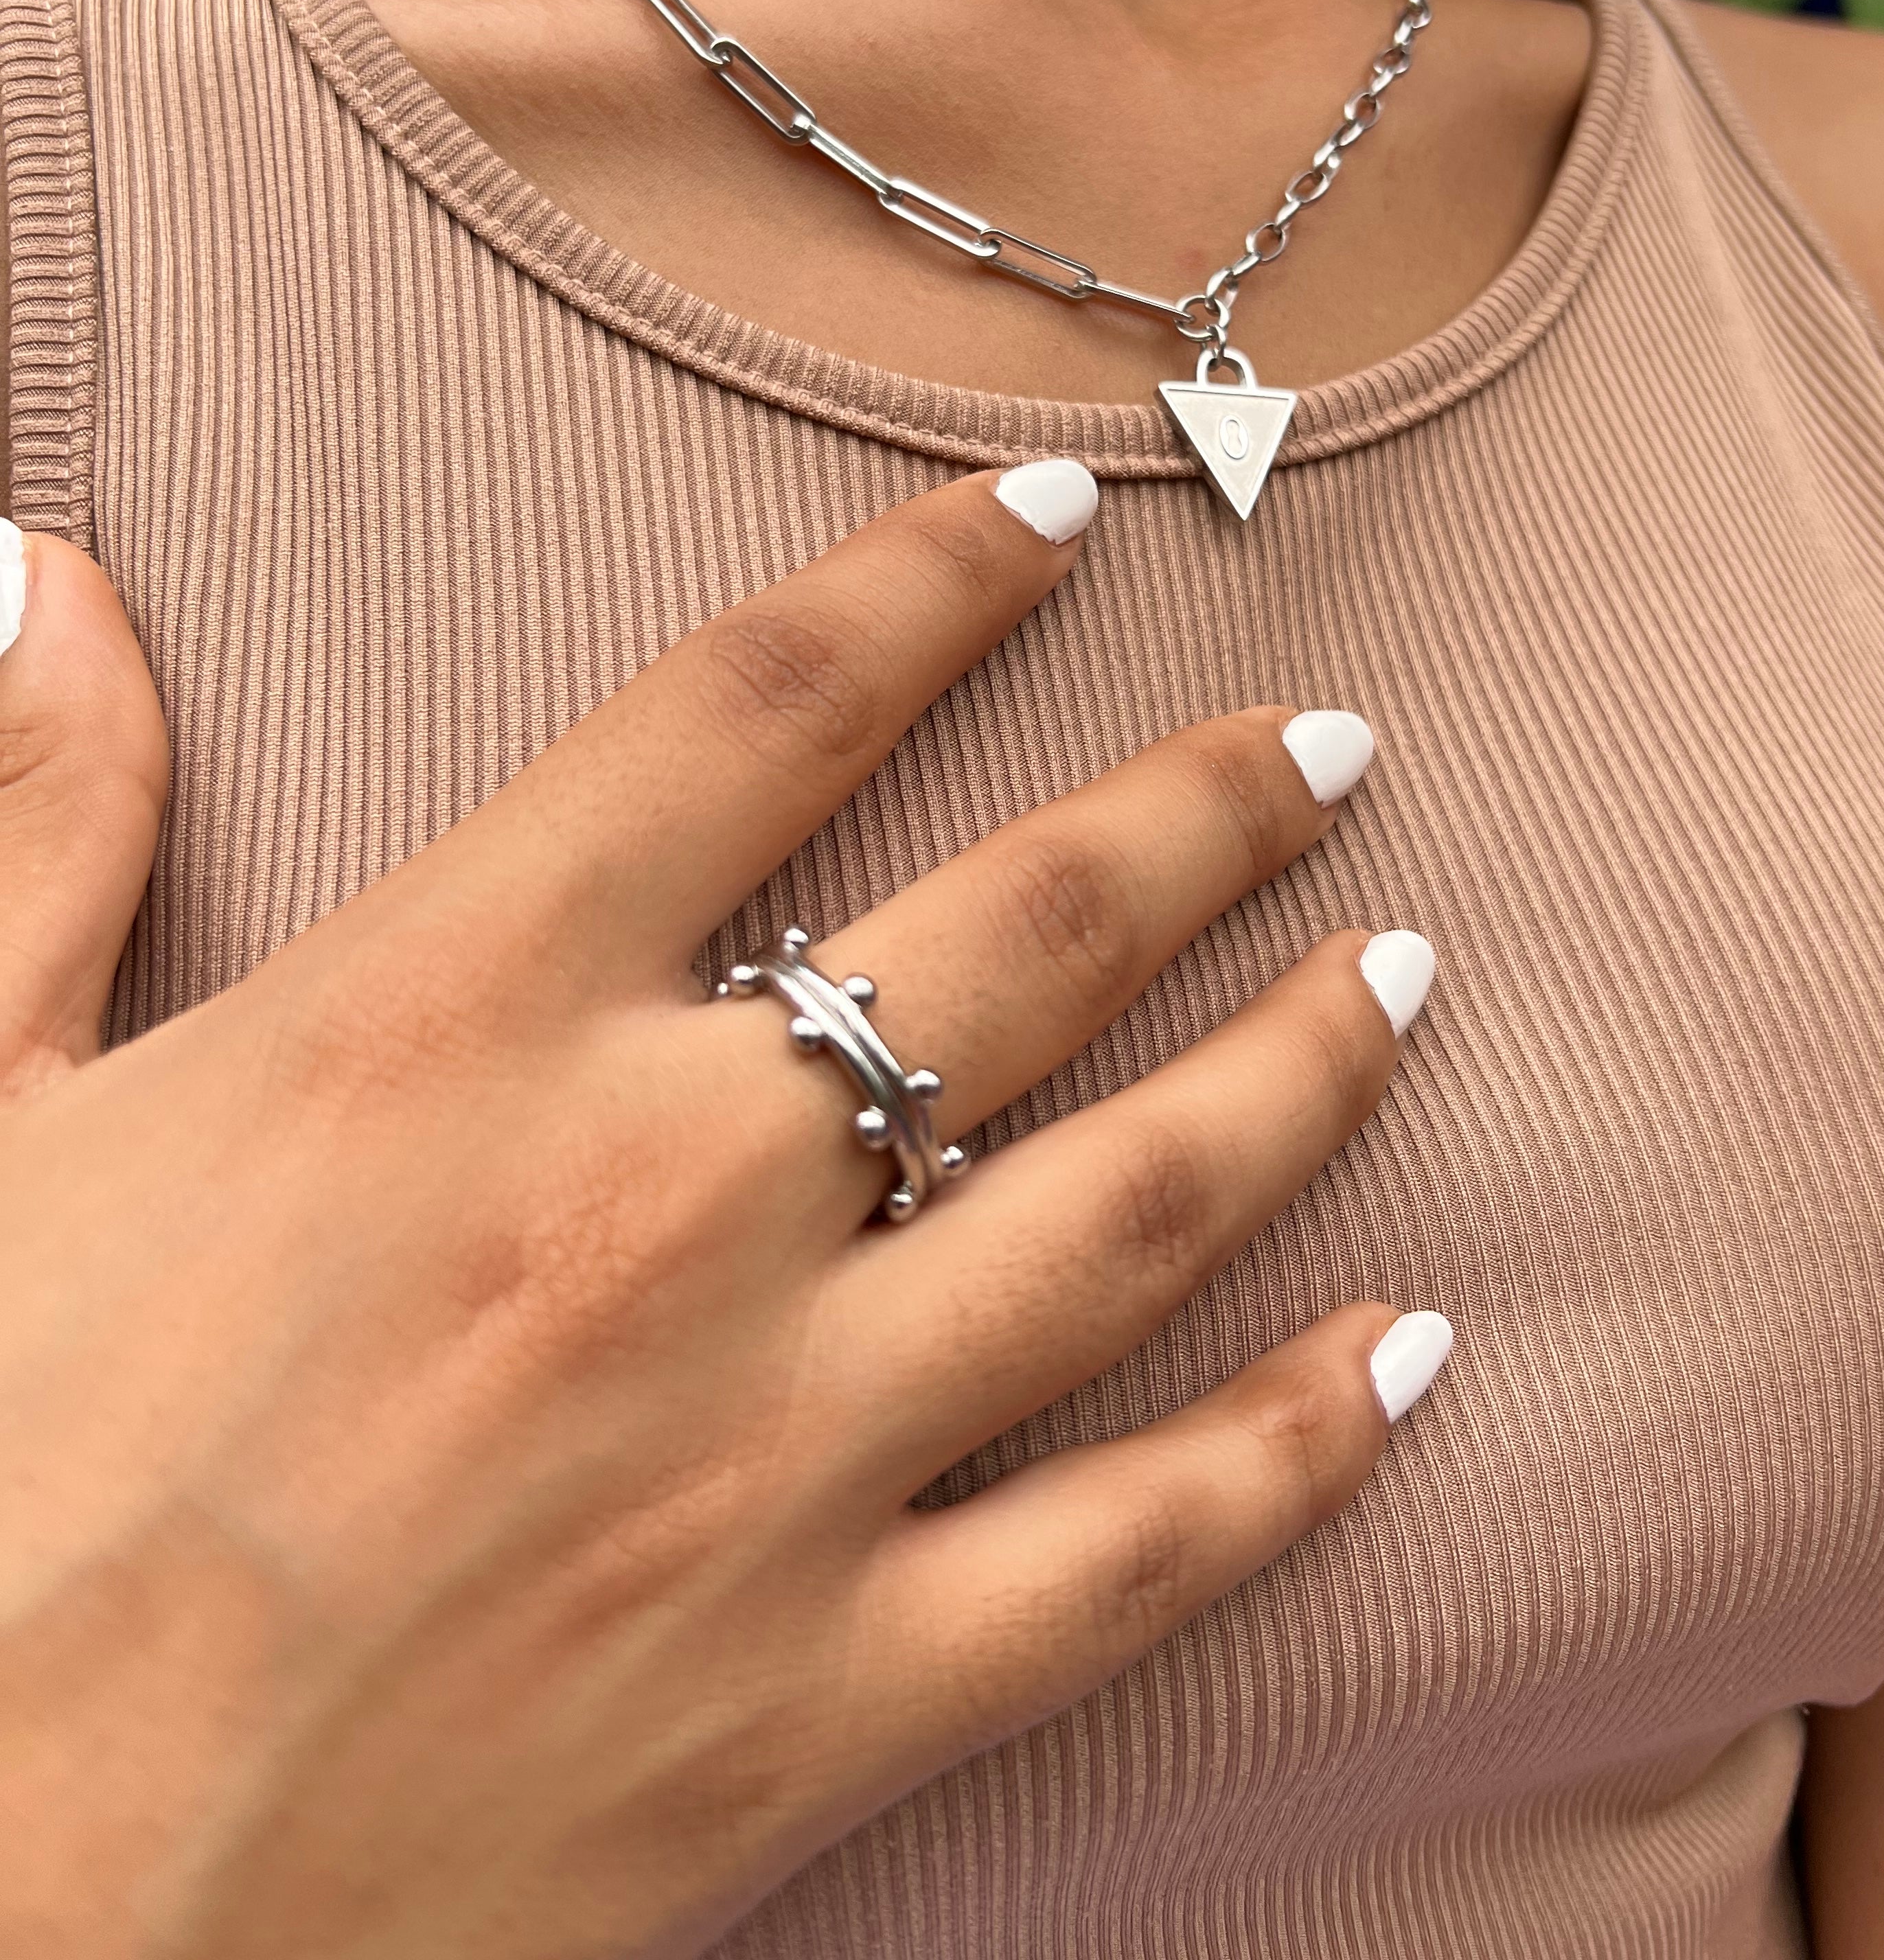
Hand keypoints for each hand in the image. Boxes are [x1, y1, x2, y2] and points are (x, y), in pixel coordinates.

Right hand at [0, 473, 1446, 1959]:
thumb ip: (30, 821)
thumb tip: (33, 568)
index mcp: (449, 1027)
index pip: (753, 712)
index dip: (926, 584)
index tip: (1054, 511)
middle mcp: (661, 1204)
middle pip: (1022, 936)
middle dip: (1201, 814)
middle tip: (1333, 744)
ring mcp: (775, 1459)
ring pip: (1134, 1208)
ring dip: (1296, 1071)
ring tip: (1401, 975)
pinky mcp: (828, 1702)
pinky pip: (1141, 1548)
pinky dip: (1302, 1443)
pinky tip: (1414, 1354)